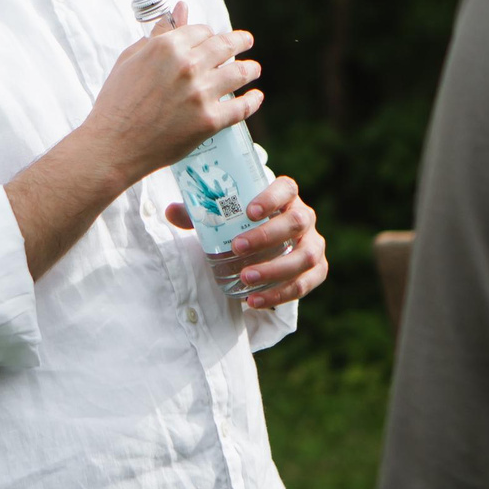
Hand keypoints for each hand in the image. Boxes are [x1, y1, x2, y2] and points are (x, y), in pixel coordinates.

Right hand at [81, 3, 262, 184]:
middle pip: (225, 46)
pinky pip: (241, 107)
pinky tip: (256, 96)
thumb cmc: (116, 102)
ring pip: (239, 73)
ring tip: (254, 69)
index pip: (202, 31)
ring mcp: (201, 94)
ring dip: (251, 69)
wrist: (113, 145)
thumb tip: (179, 10)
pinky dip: (253, 101)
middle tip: (247, 41)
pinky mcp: (209, 121)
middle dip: (240, 41)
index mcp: (167, 47)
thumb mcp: (130, 60)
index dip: (209, 34)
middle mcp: (188, 66)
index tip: (213, 39)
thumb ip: (158, 34)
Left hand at [166, 175, 327, 309]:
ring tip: (246, 279)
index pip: (286, 188)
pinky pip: (305, 283)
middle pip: (296, 222)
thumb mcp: (223, 217)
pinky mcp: (317, 270)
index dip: (271, 198)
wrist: (268, 246)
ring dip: (275, 270)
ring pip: (305, 256)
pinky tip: (255, 300)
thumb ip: (200, 213)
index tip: (248, 211)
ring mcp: (314, 244)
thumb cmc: (242, 225)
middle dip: (267, 236)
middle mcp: (305, 217)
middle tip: (237, 248)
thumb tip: (171, 211)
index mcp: (286, 196)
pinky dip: (281, 294)